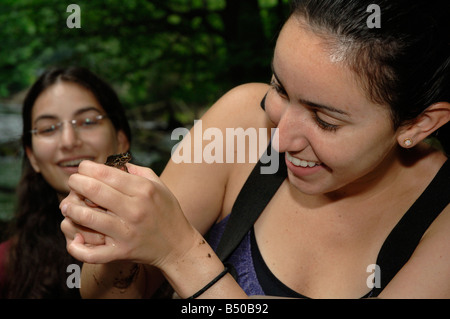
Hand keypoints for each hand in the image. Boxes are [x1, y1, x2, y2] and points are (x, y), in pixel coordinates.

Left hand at [60, 161, 198, 268]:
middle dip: (76, 182)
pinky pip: (93, 253)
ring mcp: (127, 232)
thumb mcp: (159, 186)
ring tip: (68, 205)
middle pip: (94, 190)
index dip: (87, 167)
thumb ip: (138, 171)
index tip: (83, 168)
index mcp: (144, 190)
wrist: (178, 245)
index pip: (106, 173)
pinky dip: (78, 247)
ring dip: (71, 208)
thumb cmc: (167, 212)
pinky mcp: (122, 252)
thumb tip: (114, 163)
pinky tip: (74, 239)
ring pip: (88, 217)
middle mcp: (135, 209)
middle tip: (73, 183)